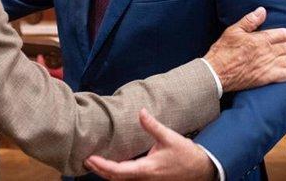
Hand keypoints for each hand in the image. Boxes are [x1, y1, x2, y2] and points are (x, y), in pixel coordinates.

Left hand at [85, 109, 215, 179]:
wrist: (201, 170)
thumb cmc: (185, 155)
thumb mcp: (169, 137)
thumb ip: (153, 125)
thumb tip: (140, 111)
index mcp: (146, 169)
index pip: (118, 171)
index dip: (102, 166)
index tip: (90, 158)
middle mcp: (144, 178)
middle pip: (115, 179)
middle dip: (99, 170)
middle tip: (85, 159)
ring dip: (106, 173)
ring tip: (93, 161)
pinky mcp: (148, 179)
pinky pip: (128, 179)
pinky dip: (116, 173)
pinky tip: (111, 165)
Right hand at [204, 7, 285, 91]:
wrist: (216, 72)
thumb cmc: (223, 50)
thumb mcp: (233, 30)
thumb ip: (249, 21)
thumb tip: (262, 10)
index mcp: (259, 39)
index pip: (281, 35)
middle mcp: (266, 52)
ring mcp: (267, 66)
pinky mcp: (265, 78)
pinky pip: (284, 76)